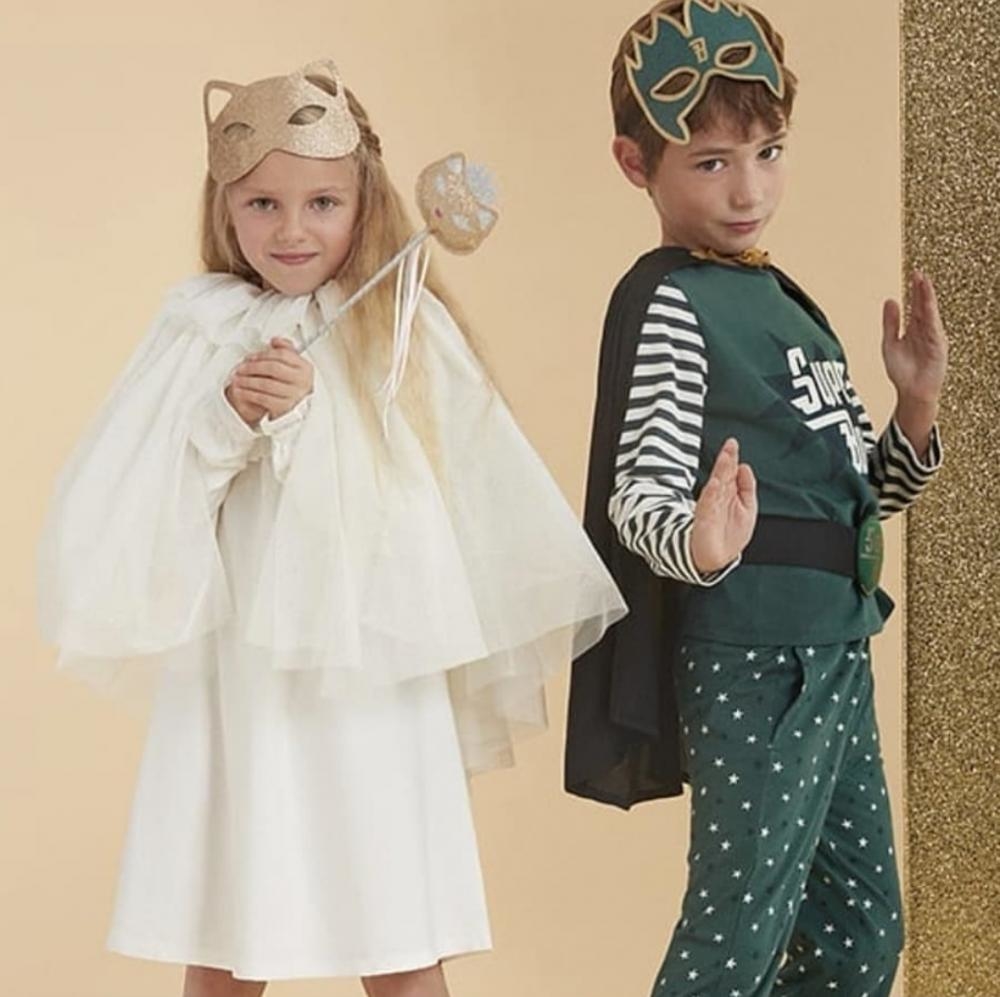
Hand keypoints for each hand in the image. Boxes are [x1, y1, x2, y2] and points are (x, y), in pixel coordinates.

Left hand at [226, 337, 314, 426]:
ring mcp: (294, 395)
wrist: (295, 408)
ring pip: (266, 384)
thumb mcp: (292, 365)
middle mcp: (302, 381)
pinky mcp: (284, 408)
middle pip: (273, 368)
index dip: (264, 354)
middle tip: (241, 368)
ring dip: (248, 381)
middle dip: (253, 367)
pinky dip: (249, 394)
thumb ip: (285, 350)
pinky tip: (241, 391)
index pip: (283, 355)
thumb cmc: (292, 383)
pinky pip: (263, 399)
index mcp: (305, 367)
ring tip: (237, 379)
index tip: (251, 356)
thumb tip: (276, 340)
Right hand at [690, 438, 757, 574]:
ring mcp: (711, 506)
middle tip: (730, 445)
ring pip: (717, 484)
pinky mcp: (705, 517)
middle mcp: (719, 497)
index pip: (730, 471)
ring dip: (721, 471)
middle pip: (723, 474)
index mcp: (728, 493)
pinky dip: (712, 493)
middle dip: (727, 460)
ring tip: (726, 457)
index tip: (732, 444)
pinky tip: (716, 483)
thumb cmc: (730, 535)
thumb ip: (746, 487)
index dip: (731, 458)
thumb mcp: (747, 508)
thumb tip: (744, 467)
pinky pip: (709, 503)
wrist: (716, 557)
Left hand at [882, 271, 947, 406]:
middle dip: (922, 290)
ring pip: (930, 313)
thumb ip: (890, 322)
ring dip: (927, 298)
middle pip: (924, 306)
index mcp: (914, 329)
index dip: (915, 291)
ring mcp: (932, 337)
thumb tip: (890, 300)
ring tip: (924, 282)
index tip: (914, 275)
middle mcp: (925, 331)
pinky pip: (933, 327)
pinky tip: (928, 305)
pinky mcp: (937, 346)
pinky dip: (931, 315)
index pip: (915, 305)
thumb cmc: (902, 372)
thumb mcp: (890, 342)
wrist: (911, 392)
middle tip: (919, 272)